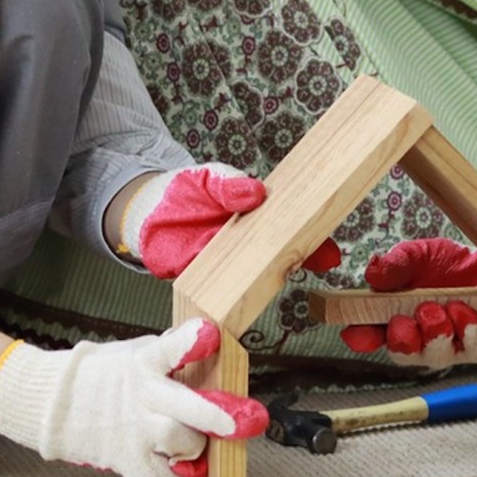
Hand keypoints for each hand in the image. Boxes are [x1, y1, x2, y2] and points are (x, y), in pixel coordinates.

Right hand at [0, 318, 267, 476]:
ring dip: (196, 444)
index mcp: (146, 364)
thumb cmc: (109, 377)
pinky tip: (186, 476)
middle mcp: (143, 397)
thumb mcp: (137, 352)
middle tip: (248, 423)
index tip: (208, 334)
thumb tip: (211, 344)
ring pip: (179, 443)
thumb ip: (171, 354)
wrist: (57, 405)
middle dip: (217, 416)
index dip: (190, 341)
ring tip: (192, 442)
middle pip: (184, 408)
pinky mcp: (128, 461)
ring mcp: (135, 432)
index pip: (168, 349)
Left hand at [112, 162, 340, 279]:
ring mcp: (229, 264)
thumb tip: (255, 192)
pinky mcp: (204, 280)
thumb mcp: (210, 178)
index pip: (294, 227)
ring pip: (255, 275)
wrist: (147, 212)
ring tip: (287, 274)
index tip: (329, 250)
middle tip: (323, 260)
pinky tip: (242, 298)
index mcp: (259, 218)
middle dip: (305, 257)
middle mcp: (250, 244)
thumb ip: (230, 184)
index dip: (314, 239)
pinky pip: (221, 290)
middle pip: (283, 254)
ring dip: (270, 278)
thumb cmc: (186, 190)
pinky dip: (231, 296)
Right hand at [339, 238, 476, 369]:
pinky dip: (469, 332)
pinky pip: (475, 351)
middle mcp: (418, 340)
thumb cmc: (446, 263)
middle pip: (402, 354)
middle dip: (406, 337)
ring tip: (447, 306)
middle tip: (420, 310)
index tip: (362, 331)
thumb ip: (396, 265)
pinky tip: (465, 310)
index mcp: (393, 318)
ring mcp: (449, 348)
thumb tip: (374, 273)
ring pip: (437, 357)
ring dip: (439, 333)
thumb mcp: (417, 255)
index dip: (361, 337)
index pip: (368, 336)